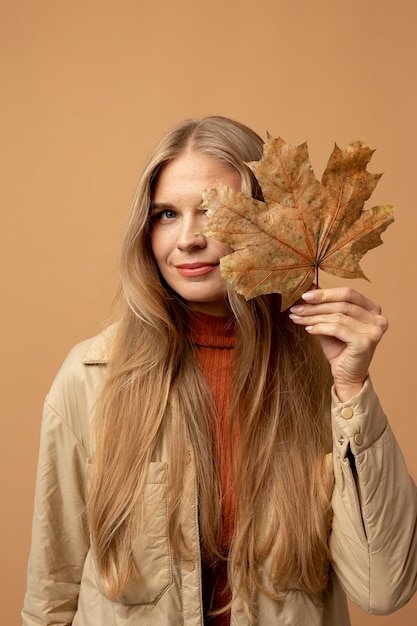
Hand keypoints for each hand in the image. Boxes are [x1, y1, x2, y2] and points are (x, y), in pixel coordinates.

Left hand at [289, 287, 387, 401]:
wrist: (346, 375)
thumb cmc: (339, 348)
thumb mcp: (330, 323)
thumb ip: (324, 306)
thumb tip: (310, 286)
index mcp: (372, 309)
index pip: (348, 293)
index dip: (326, 293)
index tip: (304, 295)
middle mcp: (377, 318)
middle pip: (342, 304)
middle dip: (316, 306)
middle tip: (297, 308)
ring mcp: (374, 330)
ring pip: (338, 316)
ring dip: (314, 316)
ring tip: (298, 318)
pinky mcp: (365, 342)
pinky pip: (337, 328)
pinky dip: (320, 327)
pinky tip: (308, 329)